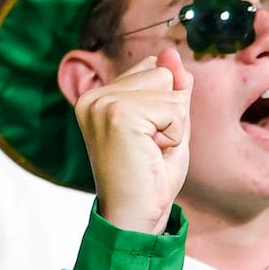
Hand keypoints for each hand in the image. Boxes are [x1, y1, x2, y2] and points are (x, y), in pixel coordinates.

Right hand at [75, 48, 192, 233]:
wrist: (136, 216)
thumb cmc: (151, 178)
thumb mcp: (169, 126)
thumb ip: (172, 90)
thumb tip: (171, 53)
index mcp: (98, 96)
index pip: (152, 69)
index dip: (164, 106)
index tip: (145, 139)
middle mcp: (94, 96)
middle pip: (161, 74)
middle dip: (170, 113)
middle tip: (149, 147)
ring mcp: (103, 103)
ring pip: (168, 90)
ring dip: (172, 125)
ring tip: (150, 151)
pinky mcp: (118, 114)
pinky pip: (172, 109)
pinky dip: (174, 135)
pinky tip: (151, 154)